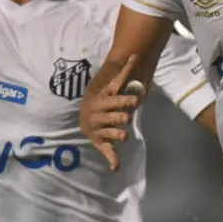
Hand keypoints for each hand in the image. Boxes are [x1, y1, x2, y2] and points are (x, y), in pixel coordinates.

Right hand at [79, 55, 142, 171]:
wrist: (86, 117)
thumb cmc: (104, 100)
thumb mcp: (112, 86)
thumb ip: (125, 72)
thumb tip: (135, 54)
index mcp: (103, 100)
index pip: (115, 98)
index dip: (124, 99)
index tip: (136, 99)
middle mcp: (99, 114)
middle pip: (111, 114)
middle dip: (119, 115)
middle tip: (127, 117)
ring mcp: (99, 129)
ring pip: (109, 132)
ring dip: (116, 134)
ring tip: (124, 136)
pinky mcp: (100, 142)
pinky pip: (106, 151)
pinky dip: (111, 159)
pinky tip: (116, 167)